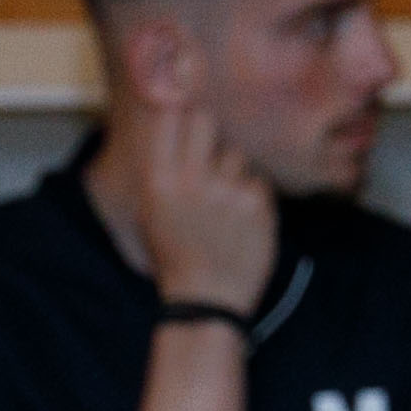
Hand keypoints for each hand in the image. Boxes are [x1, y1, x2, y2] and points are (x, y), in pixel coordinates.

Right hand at [129, 94, 278, 314]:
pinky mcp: (257, 205)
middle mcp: (191, 181)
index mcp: (159, 181)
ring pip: (235, 153)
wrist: (206, 299)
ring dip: (232, 172)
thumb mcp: (152, 211)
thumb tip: (173, 111)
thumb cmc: (176, 253)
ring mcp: (227, 191)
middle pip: (206, 120)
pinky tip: (240, 221)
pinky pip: (257, 181)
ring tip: (224, 205)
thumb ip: (161, 165)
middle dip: (209, 130)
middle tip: (209, 151)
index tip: (185, 116)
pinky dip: (251, 197)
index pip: (170, 116)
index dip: (180, 112)